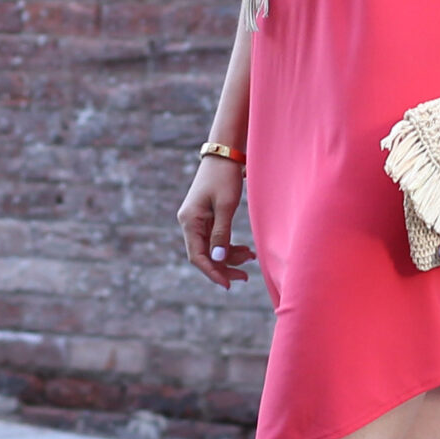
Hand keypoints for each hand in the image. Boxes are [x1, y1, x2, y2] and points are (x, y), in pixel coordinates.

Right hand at [177, 158, 254, 288]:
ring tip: (250, 257)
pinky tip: (245, 250)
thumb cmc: (225, 177)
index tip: (228, 284)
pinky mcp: (205, 217)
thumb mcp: (226, 205)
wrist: (223, 154)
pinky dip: (228, 246)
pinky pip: (214, 239)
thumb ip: (221, 233)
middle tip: (245, 276)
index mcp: (190, 221)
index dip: (212, 272)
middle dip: (224, 267)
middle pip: (204, 255)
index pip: (197, 256)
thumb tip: (217, 258)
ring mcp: (196, 220)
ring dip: (229, 257)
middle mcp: (189, 223)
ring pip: (210, 249)